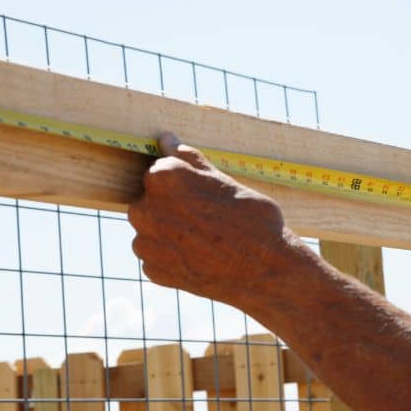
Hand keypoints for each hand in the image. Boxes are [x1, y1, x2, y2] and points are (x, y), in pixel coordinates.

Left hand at [127, 133, 300, 305]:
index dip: (184, 184)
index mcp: (162, 177)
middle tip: (206, 220)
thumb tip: (167, 140)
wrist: (266, 270)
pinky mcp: (152, 270)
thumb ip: (189, 160)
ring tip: (204, 241)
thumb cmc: (251, 219)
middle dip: (172, 208)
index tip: (204, 197)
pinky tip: (199, 258)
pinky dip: (173, 257)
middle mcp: (144, 208)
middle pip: (151, 201)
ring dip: (170, 233)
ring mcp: (145, 242)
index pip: (160, 172)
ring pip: (151, 230)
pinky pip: (156, 257)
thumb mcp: (224, 180)